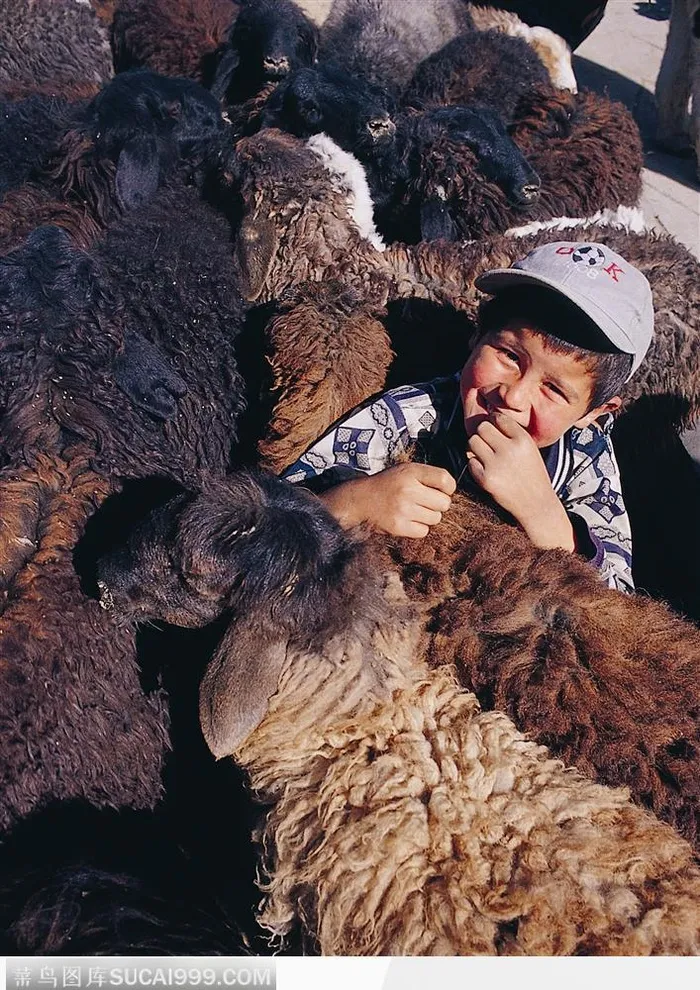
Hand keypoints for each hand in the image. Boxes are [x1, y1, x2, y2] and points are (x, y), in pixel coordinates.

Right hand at [319, 463, 455, 537]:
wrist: (362, 500)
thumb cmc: (389, 484)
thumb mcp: (406, 470)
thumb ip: (429, 476)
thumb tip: (453, 492)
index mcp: (411, 472)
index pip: (446, 480)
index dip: (448, 488)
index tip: (441, 490)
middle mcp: (408, 489)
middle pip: (444, 503)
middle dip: (438, 504)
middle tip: (424, 502)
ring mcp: (403, 509)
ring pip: (435, 518)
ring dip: (429, 516)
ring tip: (414, 510)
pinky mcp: (398, 526)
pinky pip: (424, 531)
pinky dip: (419, 528)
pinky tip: (408, 520)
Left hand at [467, 413, 574, 550]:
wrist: (537, 505)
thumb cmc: (533, 476)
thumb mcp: (531, 449)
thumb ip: (512, 434)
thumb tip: (488, 419)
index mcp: (523, 440)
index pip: (498, 418)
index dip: (494, 422)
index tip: (494, 429)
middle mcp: (510, 449)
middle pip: (482, 427)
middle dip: (482, 434)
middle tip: (487, 443)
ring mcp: (496, 464)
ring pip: (472, 441)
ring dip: (476, 447)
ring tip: (486, 455)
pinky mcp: (486, 479)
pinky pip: (470, 461)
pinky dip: (475, 464)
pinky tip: (486, 469)